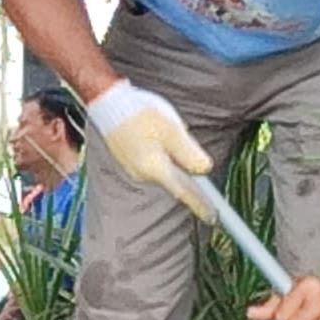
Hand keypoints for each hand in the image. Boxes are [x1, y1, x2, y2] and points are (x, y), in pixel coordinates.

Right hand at [83, 79, 214, 217]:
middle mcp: (144, 174)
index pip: (185, 192)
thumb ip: (189, 153)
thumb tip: (205, 169)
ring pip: (163, 167)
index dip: (201, 204)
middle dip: (183, 162)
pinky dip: (158, 149)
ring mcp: (134, 168)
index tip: (213, 217)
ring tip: (160, 126)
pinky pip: (151, 160)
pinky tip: (151, 130)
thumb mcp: (171, 130)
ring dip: (170, 152)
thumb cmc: (138, 113)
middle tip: (179, 135)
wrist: (106, 102)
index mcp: (156, 169)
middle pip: (175, 177)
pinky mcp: (129, 160)